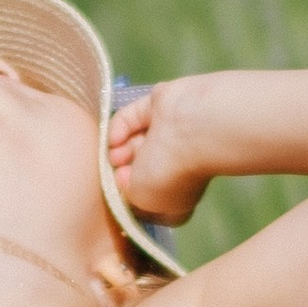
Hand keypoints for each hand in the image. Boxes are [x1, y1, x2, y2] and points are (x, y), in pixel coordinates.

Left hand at [106, 80, 216, 231]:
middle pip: (139, 169)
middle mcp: (174, 164)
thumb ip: (126, 193)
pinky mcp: (160, 106)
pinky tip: (115, 138)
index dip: (133, 200)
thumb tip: (123, 177)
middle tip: (119, 172)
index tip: (121, 199)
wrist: (192, 129)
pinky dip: (120, 127)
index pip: (152, 200)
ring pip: (135, 142)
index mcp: (177, 193)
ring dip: (119, 150)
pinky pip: (133, 118)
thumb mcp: (142, 199)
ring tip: (116, 155)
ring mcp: (167, 133)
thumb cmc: (170, 172)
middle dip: (123, 171)